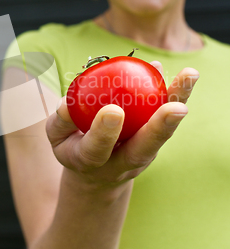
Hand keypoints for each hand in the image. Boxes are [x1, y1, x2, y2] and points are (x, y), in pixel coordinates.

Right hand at [46, 63, 198, 187]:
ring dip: (178, 105)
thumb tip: (69, 100)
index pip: (97, 150)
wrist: (96, 173)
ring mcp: (141, 156)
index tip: (113, 111)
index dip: (104, 133)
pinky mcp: (153, 144)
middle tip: (177, 108)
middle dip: (160, 129)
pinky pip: (166, 120)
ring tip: (190, 75)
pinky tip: (183, 74)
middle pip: (143, 149)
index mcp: (91, 163)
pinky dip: (175, 97)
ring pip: (162, 134)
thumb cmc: (73, 146)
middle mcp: (121, 164)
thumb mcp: (57, 137)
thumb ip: (60, 120)